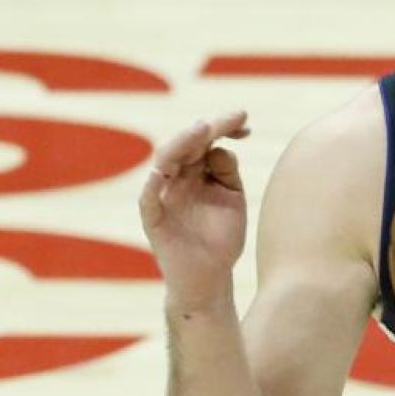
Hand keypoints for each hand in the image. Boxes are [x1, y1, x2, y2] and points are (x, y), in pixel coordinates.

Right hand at [139, 110, 250, 311]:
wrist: (211, 278)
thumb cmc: (221, 237)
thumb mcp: (231, 198)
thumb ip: (227, 172)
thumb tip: (221, 147)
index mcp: (195, 173)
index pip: (203, 141)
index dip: (223, 128)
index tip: (245, 122)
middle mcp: (176, 180)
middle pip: (185, 145)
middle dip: (209, 128)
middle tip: (234, 117)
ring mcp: (164, 198)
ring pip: (164, 163)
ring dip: (181, 144)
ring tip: (202, 128)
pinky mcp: (154, 221)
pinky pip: (148, 200)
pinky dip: (152, 185)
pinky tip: (162, 171)